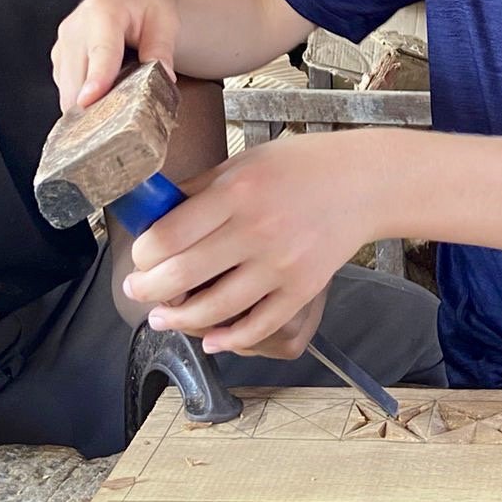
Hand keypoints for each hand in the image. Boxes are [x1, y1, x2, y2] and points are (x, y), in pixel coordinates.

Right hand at [51, 0, 180, 110]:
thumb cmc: (148, 5)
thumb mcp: (165, 21)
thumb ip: (161, 49)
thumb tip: (163, 78)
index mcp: (103, 12)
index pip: (100, 51)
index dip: (96, 78)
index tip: (90, 100)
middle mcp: (75, 29)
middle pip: (78, 80)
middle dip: (97, 106)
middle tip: (125, 125)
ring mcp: (62, 46)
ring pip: (68, 92)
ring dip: (90, 107)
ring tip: (119, 108)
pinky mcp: (59, 61)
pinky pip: (67, 92)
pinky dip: (84, 102)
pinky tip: (106, 97)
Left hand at [121, 133, 384, 354]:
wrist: (364, 182)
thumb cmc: (299, 166)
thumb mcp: (244, 163)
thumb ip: (199, 191)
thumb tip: (153, 219)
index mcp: (236, 191)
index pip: (167, 235)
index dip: (142, 255)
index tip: (139, 259)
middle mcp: (256, 229)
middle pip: (181, 275)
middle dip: (147, 290)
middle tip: (137, 290)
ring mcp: (281, 264)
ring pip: (213, 309)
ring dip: (179, 319)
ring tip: (163, 317)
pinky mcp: (302, 289)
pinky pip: (256, 326)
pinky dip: (227, 338)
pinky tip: (210, 337)